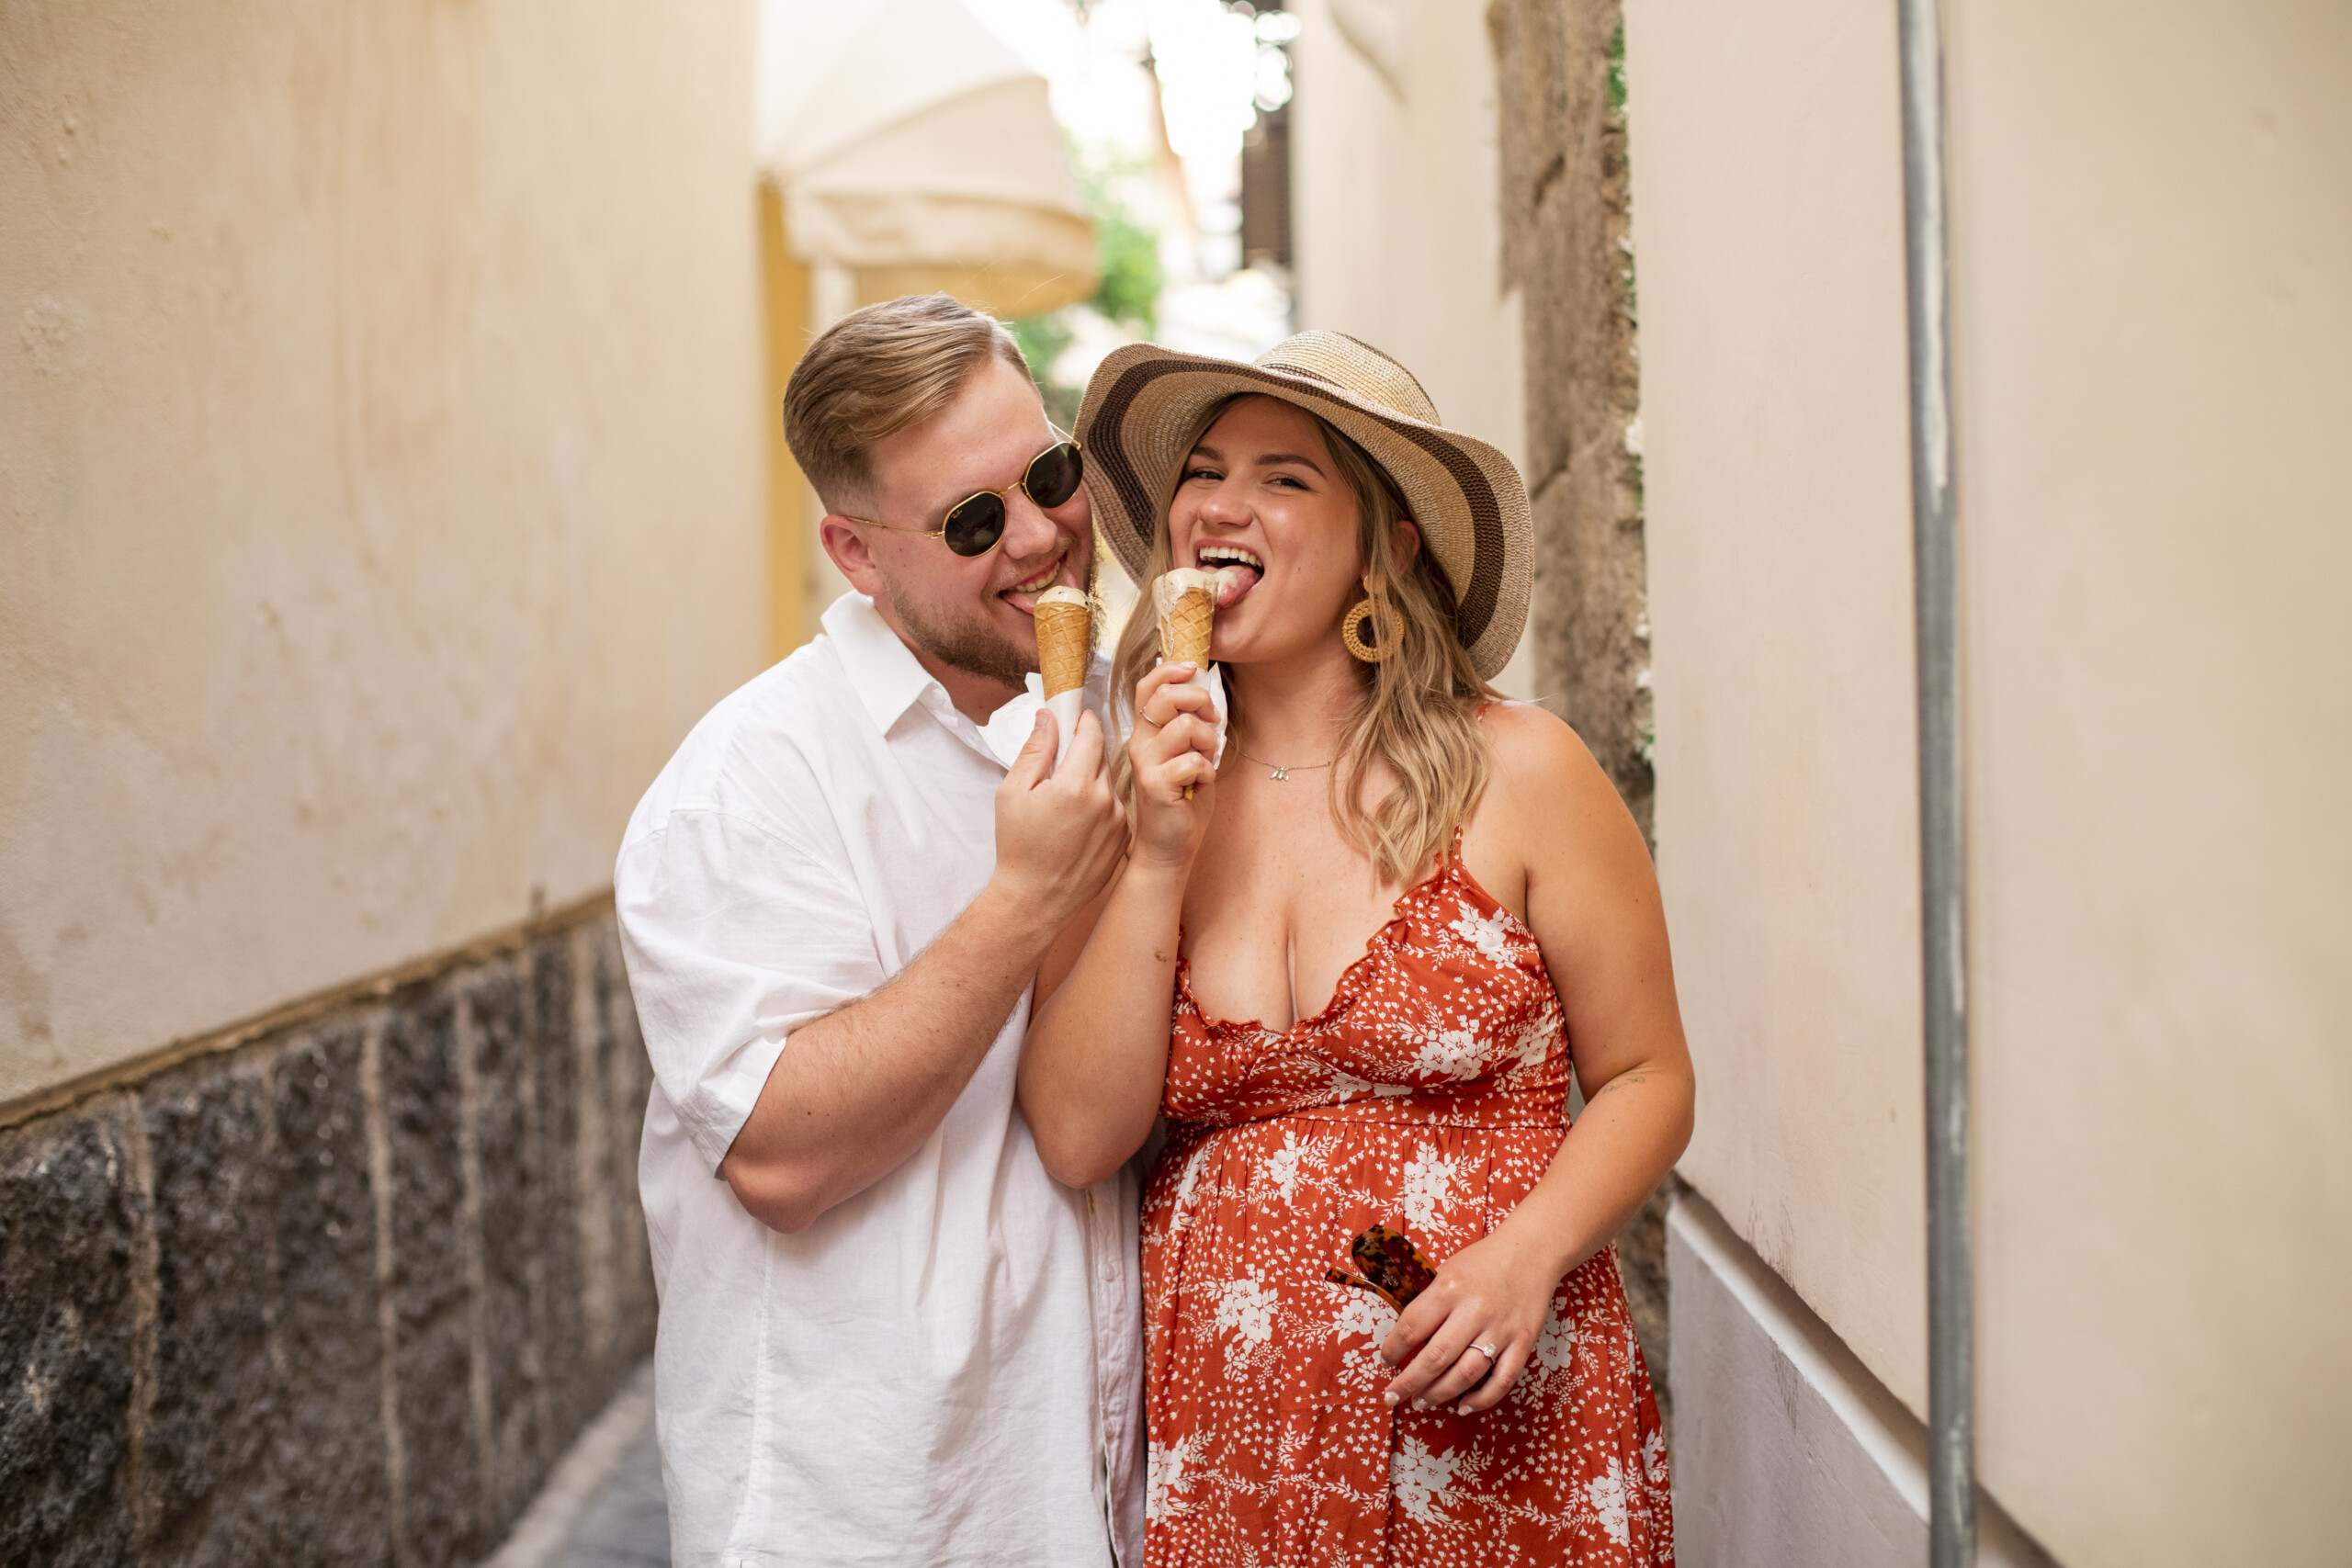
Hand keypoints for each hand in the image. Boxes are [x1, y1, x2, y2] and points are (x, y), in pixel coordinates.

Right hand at [993, 708, 1125, 928]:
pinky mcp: (1124, 837)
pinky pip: (1114, 807)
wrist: (1036, 900)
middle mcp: (1104, 800)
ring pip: (1108, 782)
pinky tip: (1077, 823)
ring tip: (1065, 803)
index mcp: (1075, 785)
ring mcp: (1118, 820)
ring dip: (1091, 780)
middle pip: (1101, 756)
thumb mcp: (1013, 792)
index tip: (1074, 718)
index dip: (1082, 722)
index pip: (1092, 734)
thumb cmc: (1018, 848)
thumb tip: (1048, 717)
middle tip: (1060, 765)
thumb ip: (1035, 750)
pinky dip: (1099, 805)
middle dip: (1083, 752)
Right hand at [1127, 661, 1219, 869]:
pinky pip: (1194, 761)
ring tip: (1205, 764)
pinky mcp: (1157, 784)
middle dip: (1200, 702)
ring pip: (1187, 726)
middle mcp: (1140, 744)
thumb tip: (1203, 693)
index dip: (1170, 670)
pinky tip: (1200, 786)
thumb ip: (1188, 726)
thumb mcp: (1185, 754)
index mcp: (1145, 733)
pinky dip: (1208, 772)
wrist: (1168, 847)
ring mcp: (1146, 764)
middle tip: (1212, 723)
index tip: (1193, 669)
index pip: (1147, 687)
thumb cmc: (1181, 801)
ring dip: (1208, 743)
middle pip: (1166, 696)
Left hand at [1377, 1228, 1562, 1415]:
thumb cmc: (1484, 1261)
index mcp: (1449, 1289)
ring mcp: (1500, 1330)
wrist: (1531, 1252)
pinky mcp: (1522, 1343)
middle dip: (1409, 1383)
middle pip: (1435, 1358)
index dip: (1393, 1350)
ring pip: (1465, 1375)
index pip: (1412, 1328)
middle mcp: (1474, 1311)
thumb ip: (1429, 1302)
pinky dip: (1481, 1400)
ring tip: (1422, 1402)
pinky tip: (1463, 1406)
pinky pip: (1501, 1381)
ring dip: (1439, 1394)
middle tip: (1393, 1395)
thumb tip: (1406, 1338)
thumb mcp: (1447, 1270)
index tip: (1386, 1361)